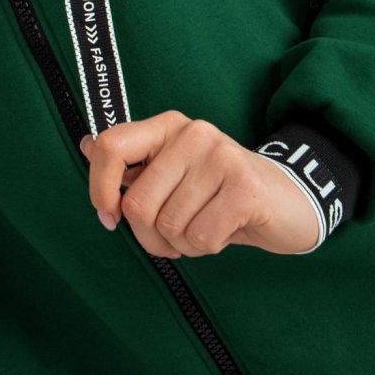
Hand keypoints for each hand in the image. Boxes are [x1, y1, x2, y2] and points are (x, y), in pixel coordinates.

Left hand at [80, 110, 319, 257]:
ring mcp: (221, 156)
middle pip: (137, 203)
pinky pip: (200, 238)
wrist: (288, 202)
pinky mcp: (245, 187)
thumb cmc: (220, 194)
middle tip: (175, 236)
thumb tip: (86, 145)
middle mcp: (192, 133)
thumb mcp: (175, 174)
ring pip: (169, 226)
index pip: (111, 146)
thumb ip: (134, 163)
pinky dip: (207, 248)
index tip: (110, 216)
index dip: (99, 188)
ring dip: (182, 244)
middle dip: (151, 236)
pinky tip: (225, 231)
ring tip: (205, 228)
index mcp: (168, 126)